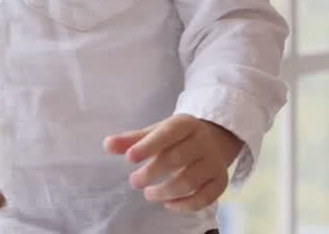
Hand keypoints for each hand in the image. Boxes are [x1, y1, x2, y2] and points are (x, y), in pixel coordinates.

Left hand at [104, 114, 243, 211]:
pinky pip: (205, 197)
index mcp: (185, 124)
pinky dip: (185, 205)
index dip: (148, 146)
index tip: (129, 158)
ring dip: (165, 191)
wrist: (213, 140)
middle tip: (134, 181)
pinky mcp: (220, 180)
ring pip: (190, 180)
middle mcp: (203, 141)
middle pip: (177, 158)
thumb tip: (107, 145)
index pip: (167, 133)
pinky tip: (168, 203)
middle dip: (152, 172)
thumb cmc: (176, 138)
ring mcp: (214, 162)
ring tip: (148, 194)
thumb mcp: (155, 133)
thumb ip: (132, 140)